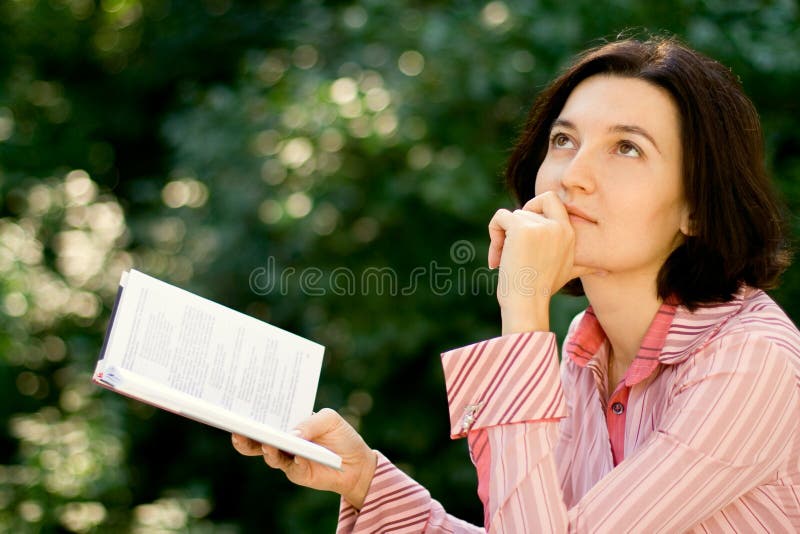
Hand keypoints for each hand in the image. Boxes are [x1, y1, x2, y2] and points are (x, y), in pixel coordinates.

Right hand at [231, 408, 376, 509]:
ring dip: (267, 449)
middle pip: (256, 441)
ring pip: (270, 455)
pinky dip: (295, 461)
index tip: (235, 409)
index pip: (263, 419)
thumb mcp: (329, 419)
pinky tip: (298, 454)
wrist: (357, 463)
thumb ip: (311, 422)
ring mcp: (288, 459)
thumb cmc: (341, 436)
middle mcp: (282, 442)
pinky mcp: (298, 474)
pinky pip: (293, 467)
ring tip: (269, 442)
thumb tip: (293, 433)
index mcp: (286, 424)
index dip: (248, 415)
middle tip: (238, 429)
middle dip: (245, 436)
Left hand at [488, 192, 593, 333]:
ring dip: (502, 238)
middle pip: (531, 205)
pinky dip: (493, 233)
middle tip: (514, 244)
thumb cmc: (542, 291)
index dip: (535, 208)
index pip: (552, 199)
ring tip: (504, 262)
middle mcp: (559, 227)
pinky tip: (496, 259)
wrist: (527, 306)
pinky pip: (499, 217)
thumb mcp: (568, 273)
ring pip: (512, 216)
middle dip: (519, 220)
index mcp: (570, 233)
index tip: (527, 236)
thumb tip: (606, 271)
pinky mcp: (521, 228)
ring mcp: (540, 226)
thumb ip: (585, 266)